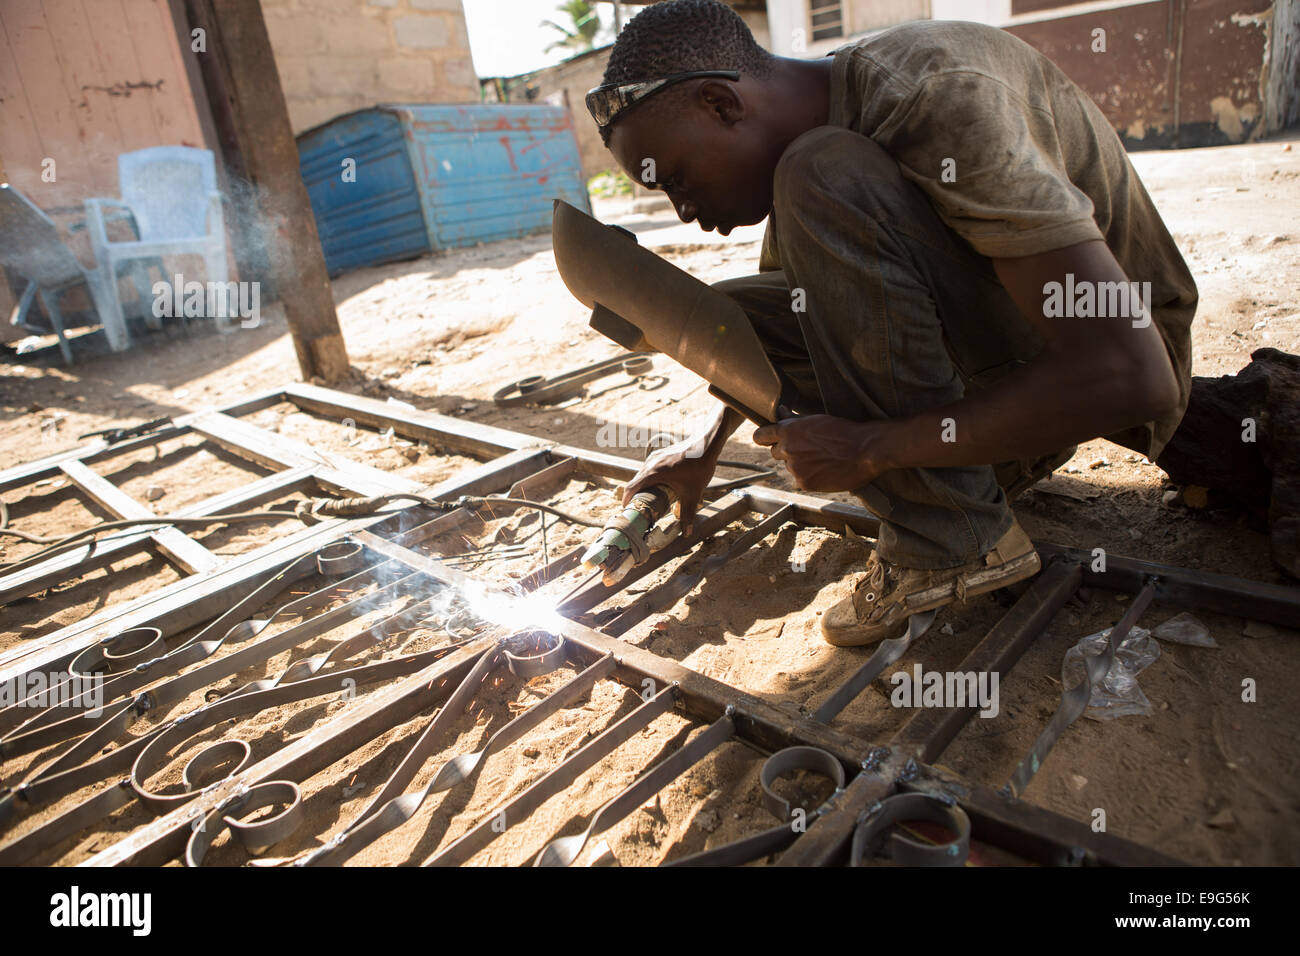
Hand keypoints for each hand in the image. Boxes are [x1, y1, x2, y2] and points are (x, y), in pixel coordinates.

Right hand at [622, 439, 717, 532]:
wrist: (707, 446)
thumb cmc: (699, 467)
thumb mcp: (693, 494)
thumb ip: (688, 514)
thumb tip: (686, 533)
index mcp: (654, 472)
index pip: (632, 487)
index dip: (627, 500)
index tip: (626, 510)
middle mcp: (651, 463)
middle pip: (636, 481)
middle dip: (635, 495)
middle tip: (638, 508)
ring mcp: (655, 456)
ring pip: (643, 473)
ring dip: (643, 486)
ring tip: (648, 498)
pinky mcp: (662, 454)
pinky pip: (650, 468)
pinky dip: (650, 478)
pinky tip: (660, 485)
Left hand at [752, 414, 890, 491]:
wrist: (866, 451)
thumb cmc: (844, 431)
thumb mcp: (817, 420)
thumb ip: (794, 419)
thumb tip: (780, 411)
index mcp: (789, 430)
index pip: (760, 436)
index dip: (765, 438)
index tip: (769, 439)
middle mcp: (788, 449)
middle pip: (775, 452)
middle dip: (787, 451)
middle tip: (809, 449)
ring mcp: (795, 467)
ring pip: (790, 466)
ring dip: (801, 464)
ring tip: (823, 459)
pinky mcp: (804, 483)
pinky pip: (800, 479)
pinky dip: (810, 476)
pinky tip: (826, 470)